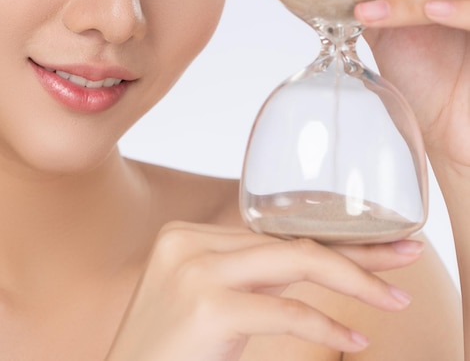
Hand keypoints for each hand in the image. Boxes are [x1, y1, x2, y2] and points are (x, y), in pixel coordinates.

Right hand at [105, 222, 419, 360]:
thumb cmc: (170, 351)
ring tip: (395, 299)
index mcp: (189, 235)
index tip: (376, 245)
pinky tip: (354, 339)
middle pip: (290, 241)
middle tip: (406, 255)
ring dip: (354, 282)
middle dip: (355, 251)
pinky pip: (284, 310)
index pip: (275, 233)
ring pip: (294, 263)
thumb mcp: (210, 300)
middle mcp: (190, 241)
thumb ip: (251, 275)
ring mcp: (195, 270)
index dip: (330, 238)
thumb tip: (316, 263)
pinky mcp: (205, 306)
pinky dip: (325, 325)